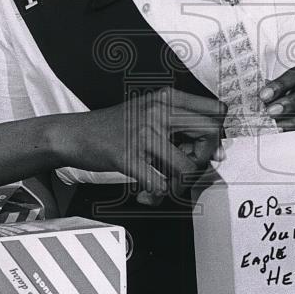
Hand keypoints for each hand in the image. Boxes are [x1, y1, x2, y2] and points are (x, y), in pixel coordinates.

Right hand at [63, 88, 226, 200]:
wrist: (75, 134)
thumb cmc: (115, 127)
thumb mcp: (150, 112)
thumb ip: (182, 126)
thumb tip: (219, 152)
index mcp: (167, 97)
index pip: (215, 111)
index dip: (217, 134)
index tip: (204, 147)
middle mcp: (158, 111)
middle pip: (210, 134)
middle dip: (204, 158)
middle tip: (186, 167)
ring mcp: (143, 133)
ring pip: (188, 167)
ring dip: (181, 184)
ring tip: (165, 185)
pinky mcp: (128, 156)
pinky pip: (161, 185)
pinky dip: (157, 196)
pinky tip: (146, 193)